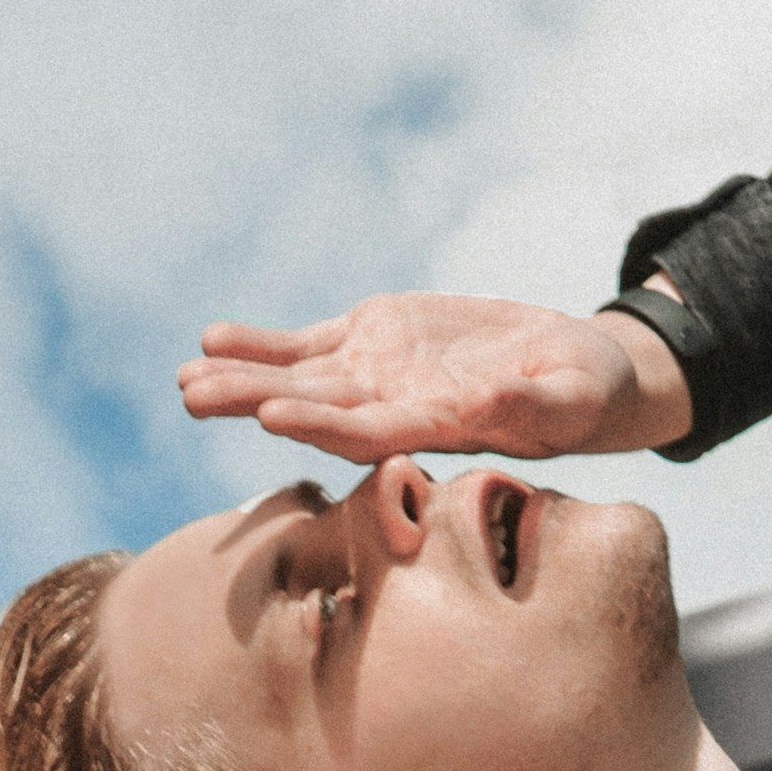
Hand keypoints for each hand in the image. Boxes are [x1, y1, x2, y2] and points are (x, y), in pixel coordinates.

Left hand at [177, 285, 690, 466]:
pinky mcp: (376, 339)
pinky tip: (211, 338)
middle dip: (252, 400)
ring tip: (183, 379)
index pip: (368, 433)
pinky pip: (308, 345)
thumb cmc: (588, 392)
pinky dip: (263, 343)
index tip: (269, 415)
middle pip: (314, 408)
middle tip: (192, 397)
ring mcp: (380, 375)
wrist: (576, 371)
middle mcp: (396, 408)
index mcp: (439, 427)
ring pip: (298, 379)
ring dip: (240, 379)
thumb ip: (538, 406)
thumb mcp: (576, 397)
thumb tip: (500, 404)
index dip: (319, 425)